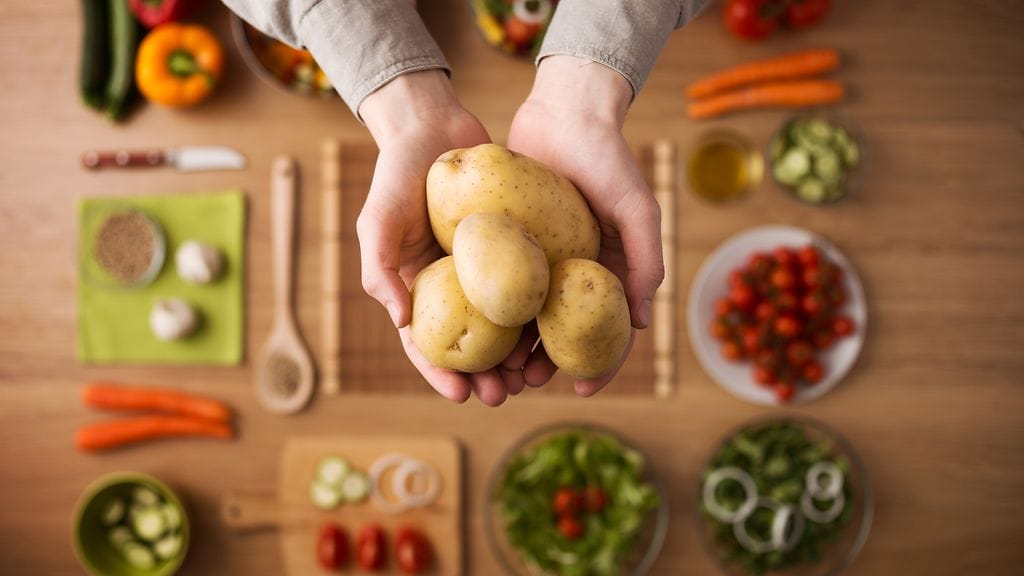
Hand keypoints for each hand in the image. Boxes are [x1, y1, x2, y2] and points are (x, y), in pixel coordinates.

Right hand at [356, 70, 526, 405]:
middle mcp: (451, 285)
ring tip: (532, 378)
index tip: (461, 396)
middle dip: (483, 376)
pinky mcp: (512, 247)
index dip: (439, 373)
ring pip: (502, 324)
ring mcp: (484, 268)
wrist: (434, 125)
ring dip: (515, 356)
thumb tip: (402, 322)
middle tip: (504, 395)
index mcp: (417, 288)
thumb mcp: (377, 220)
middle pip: (468, 343)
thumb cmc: (397, 173)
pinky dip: (538, 312)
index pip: (424, 343)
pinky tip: (554, 332)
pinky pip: (527, 285)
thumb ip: (379, 269)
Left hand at [507, 56, 664, 396]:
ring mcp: (542, 259)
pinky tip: (473, 328)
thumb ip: (646, 259)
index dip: (601, 365)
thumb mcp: (637, 208)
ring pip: (526, 316)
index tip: (582, 390)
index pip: (609, 331)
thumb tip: (642, 322)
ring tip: (496, 367)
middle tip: (524, 382)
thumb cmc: (608, 158)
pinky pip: (499, 283)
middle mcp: (575, 272)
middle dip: (545, 364)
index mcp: (609, 272)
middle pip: (560, 333)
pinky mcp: (510, 243)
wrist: (564, 111)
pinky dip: (490, 309)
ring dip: (513, 346)